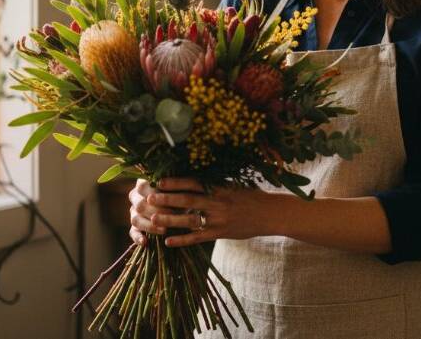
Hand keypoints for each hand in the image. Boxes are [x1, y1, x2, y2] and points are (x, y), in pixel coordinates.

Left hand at [128, 177, 273, 247]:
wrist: (270, 214)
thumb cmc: (251, 196)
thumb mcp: (233, 185)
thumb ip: (214, 184)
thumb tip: (192, 179)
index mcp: (220, 188)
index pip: (194, 183)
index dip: (176, 182)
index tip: (159, 181)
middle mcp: (218, 203)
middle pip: (188, 200)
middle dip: (168, 199)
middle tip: (150, 198)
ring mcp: (219, 220)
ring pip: (190, 220)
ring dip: (171, 219)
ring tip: (154, 219)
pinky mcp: (221, 234)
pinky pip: (198, 238)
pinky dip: (182, 240)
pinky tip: (168, 241)